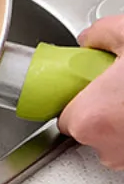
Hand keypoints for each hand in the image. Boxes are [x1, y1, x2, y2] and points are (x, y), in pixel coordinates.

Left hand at [59, 17, 123, 169]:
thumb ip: (99, 35)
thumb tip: (91, 38)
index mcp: (91, 118)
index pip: (65, 116)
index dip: (78, 99)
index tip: (87, 88)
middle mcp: (110, 148)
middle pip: (92, 130)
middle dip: (104, 109)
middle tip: (122, 87)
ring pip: (120, 140)